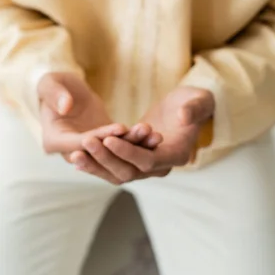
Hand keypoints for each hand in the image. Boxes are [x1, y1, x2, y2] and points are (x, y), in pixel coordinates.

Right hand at [37, 72, 161, 165]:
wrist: (64, 92)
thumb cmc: (52, 86)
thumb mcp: (50, 83)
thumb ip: (55, 94)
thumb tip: (65, 106)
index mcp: (53, 141)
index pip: (77, 144)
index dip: (98, 137)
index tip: (118, 128)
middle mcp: (70, 153)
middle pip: (98, 155)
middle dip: (122, 146)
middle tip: (143, 132)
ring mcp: (89, 151)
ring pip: (113, 155)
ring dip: (133, 145)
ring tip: (152, 133)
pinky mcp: (104, 146)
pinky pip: (120, 146)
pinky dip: (135, 142)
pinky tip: (153, 135)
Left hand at [70, 87, 214, 182]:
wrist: (190, 108)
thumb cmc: (196, 101)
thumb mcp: (199, 100)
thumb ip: (193, 108)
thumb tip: (184, 117)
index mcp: (178, 154)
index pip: (148, 161)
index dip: (128, 152)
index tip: (108, 139)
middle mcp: (163, 167)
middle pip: (130, 172)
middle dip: (106, 159)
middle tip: (86, 142)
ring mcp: (148, 166)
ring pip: (119, 174)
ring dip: (97, 165)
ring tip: (75, 155)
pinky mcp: (136, 160)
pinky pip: (114, 167)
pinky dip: (97, 163)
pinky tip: (77, 157)